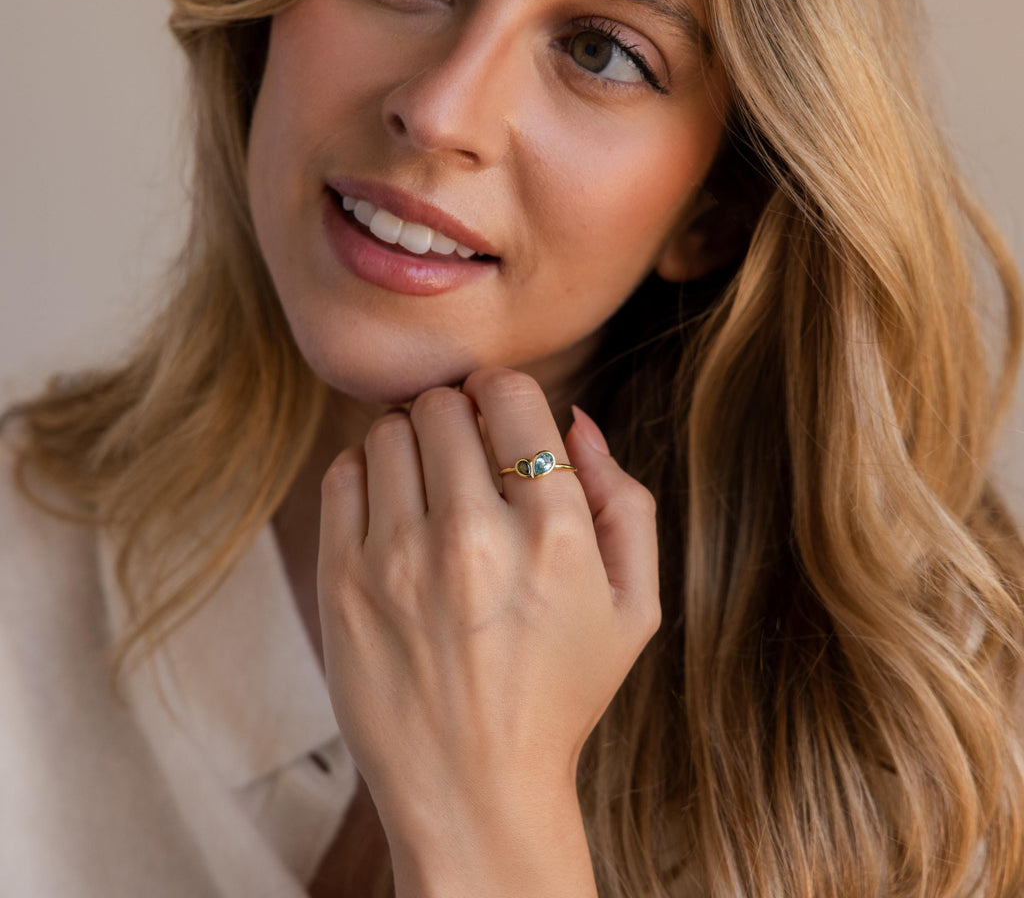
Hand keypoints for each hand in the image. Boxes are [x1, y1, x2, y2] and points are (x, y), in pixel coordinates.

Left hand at [317, 367, 659, 895]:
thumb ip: (625, 500)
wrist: (472, 788)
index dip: (504, 395)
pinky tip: (390, 512)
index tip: (500, 421)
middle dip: (458, 417)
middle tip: (464, 458)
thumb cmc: (559, 692)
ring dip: (411, 444)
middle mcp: (474, 538)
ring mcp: (398, 559)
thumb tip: (579, 419)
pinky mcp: (342, 582)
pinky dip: (366, 474)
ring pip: (389, 430)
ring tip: (427, 487)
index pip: (510, 392)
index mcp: (556, 536)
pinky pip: (343, 472)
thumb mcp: (632, 607)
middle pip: (443, 404)